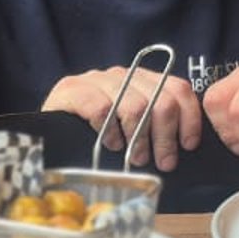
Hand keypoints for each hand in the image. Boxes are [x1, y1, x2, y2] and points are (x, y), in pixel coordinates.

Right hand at [42, 68, 202, 169]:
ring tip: (136, 159)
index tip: (188, 145)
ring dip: (139, 138)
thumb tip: (185, 146)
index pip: (178, 88)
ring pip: (134, 105)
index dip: (189, 117)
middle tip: (164, 162)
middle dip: (166, 137)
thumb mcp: (132, 130)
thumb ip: (156, 127)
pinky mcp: (71, 89)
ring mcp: (95, 79)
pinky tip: (110, 145)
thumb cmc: (96, 137)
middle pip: (160, 100)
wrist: (49, 135)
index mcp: (142, 80)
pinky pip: (101, 108)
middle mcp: (122, 75)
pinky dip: (110, 131)